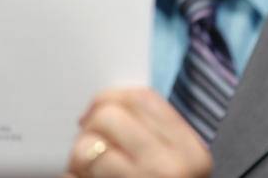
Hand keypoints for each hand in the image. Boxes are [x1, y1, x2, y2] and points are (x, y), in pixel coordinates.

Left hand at [61, 87, 210, 177]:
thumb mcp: (171, 165)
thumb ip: (149, 135)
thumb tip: (102, 104)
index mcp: (191, 152)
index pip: (143, 98)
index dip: (111, 97)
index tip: (95, 110)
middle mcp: (172, 169)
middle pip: (109, 115)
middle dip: (89, 128)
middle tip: (89, 148)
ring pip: (87, 146)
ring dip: (77, 158)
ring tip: (85, 173)